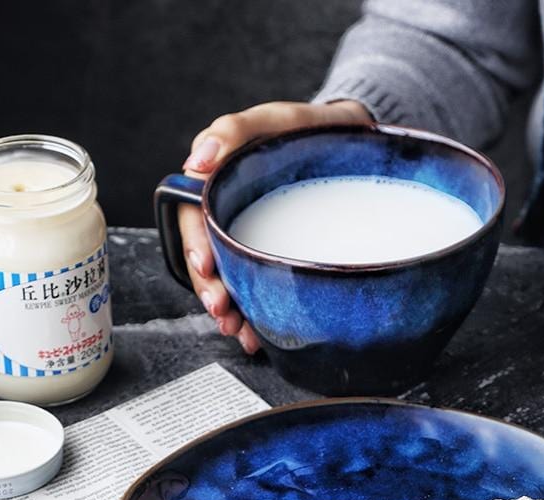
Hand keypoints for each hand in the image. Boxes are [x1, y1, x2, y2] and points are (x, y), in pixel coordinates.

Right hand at [179, 100, 371, 352]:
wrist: (351, 145)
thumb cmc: (307, 131)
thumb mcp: (274, 122)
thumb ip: (234, 132)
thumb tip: (197, 162)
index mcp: (216, 183)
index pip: (192, 216)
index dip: (195, 244)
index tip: (206, 267)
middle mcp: (227, 214)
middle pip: (206, 255)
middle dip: (210, 288)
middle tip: (222, 312)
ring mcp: (248, 237)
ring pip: (227, 277)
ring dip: (228, 308)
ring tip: (237, 331)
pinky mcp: (269, 255)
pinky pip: (254, 285)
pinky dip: (253, 312)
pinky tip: (255, 333)